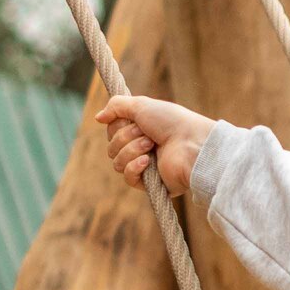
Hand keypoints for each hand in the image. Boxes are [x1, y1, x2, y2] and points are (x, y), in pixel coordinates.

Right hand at [97, 92, 212, 192]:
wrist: (192, 144)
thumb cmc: (172, 122)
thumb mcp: (141, 105)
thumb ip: (117, 106)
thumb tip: (98, 117)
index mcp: (141, 130)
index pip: (112, 131)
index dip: (118, 126)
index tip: (134, 120)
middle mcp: (141, 148)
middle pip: (111, 147)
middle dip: (126, 137)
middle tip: (147, 134)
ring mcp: (146, 167)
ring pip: (116, 162)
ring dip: (132, 150)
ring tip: (151, 145)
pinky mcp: (151, 184)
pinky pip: (128, 177)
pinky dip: (134, 167)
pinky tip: (147, 161)